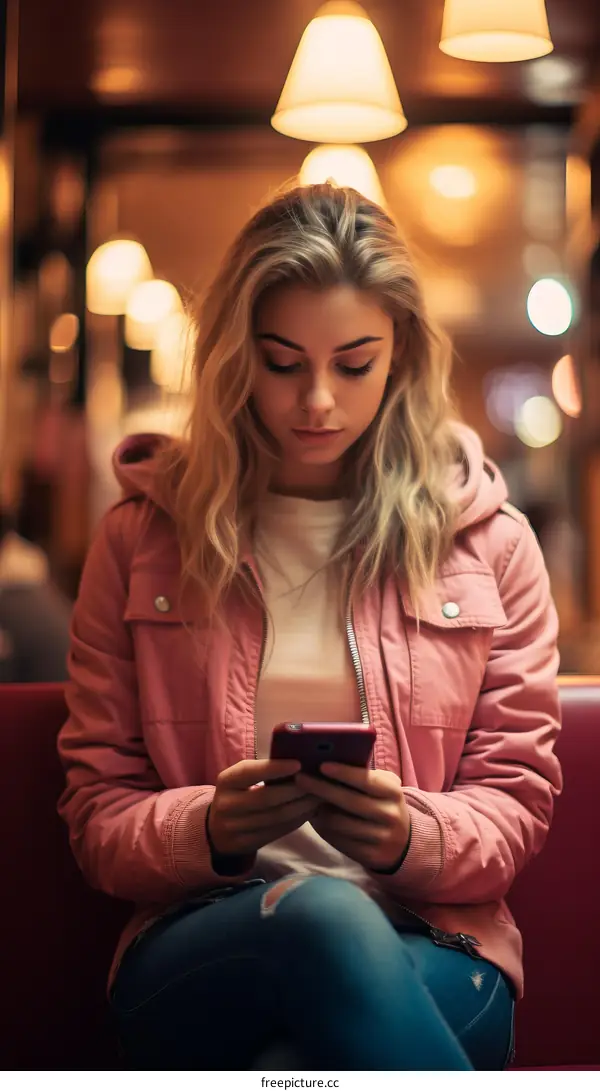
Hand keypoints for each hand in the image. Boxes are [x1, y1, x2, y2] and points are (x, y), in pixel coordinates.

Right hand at [208, 759, 319, 857]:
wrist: (216, 829)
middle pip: (268, 798)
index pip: (251, 772)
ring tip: (318, 797)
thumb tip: (298, 763)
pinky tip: (308, 812)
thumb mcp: (240, 780)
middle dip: (296, 790)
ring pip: (276, 817)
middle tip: (317, 782)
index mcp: (227, 782)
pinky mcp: (246, 844)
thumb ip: (261, 771)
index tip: (299, 764)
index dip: (275, 768)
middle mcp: (227, 805)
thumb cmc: (236, 795)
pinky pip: (277, 832)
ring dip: (301, 807)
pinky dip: (296, 821)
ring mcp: (235, 827)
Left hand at [296, 763, 410, 871]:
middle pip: (348, 801)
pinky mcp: (371, 856)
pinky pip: (339, 841)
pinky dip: (324, 830)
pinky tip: (317, 820)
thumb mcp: (382, 788)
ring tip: (306, 801)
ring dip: (319, 812)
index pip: (366, 780)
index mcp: (392, 792)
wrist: (402, 842)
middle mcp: (389, 814)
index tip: (322, 765)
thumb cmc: (382, 804)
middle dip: (321, 789)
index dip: (343, 772)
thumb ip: (364, 776)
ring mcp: (381, 837)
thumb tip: (327, 764)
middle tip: (300, 779)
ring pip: (339, 823)